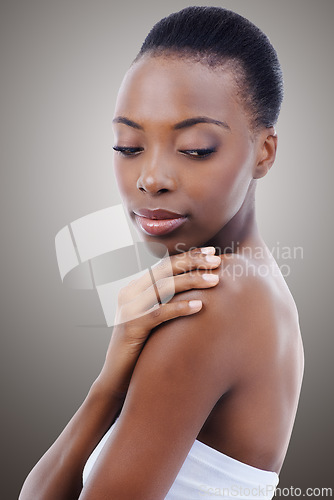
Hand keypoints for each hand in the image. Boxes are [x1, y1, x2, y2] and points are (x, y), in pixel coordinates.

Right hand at [95, 246, 220, 398]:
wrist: (117, 379)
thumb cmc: (142, 349)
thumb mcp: (154, 320)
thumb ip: (167, 303)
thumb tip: (201, 291)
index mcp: (136, 288)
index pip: (164, 265)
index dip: (188, 257)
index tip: (212, 253)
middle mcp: (130, 294)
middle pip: (164, 270)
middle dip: (192, 262)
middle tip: (217, 260)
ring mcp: (128, 309)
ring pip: (163, 288)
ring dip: (191, 281)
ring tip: (214, 280)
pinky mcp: (130, 327)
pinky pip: (159, 313)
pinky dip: (180, 307)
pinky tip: (200, 306)